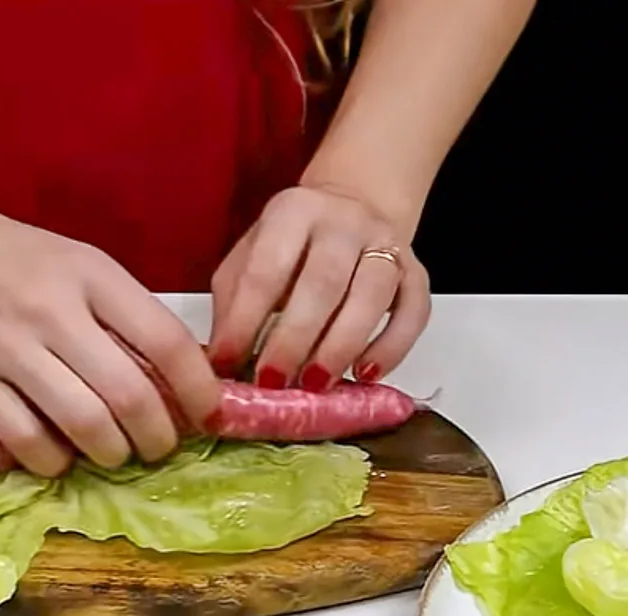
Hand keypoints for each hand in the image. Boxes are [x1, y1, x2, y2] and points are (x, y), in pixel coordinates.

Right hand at [0, 193, 221, 475]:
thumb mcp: (69, 261)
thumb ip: (113, 311)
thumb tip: (166, 376)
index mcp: (89, 273)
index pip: (165, 340)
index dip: (197, 388)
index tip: (206, 414)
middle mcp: (52, 310)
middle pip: (130, 394)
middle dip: (157, 437)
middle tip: (158, 447)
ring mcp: (7, 348)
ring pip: (84, 425)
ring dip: (110, 453)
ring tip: (112, 454)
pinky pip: (27, 440)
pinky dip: (53, 460)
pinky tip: (58, 455)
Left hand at [207, 184, 430, 389]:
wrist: (351, 209)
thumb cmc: (288, 249)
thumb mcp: (247, 261)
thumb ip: (233, 304)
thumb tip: (220, 364)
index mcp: (292, 212)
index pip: (266, 271)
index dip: (245, 322)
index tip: (227, 365)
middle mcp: (343, 221)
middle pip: (323, 283)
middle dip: (294, 340)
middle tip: (274, 383)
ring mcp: (386, 242)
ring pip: (373, 294)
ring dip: (342, 346)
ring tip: (316, 385)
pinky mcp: (417, 270)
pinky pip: (415, 310)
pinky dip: (393, 346)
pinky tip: (366, 374)